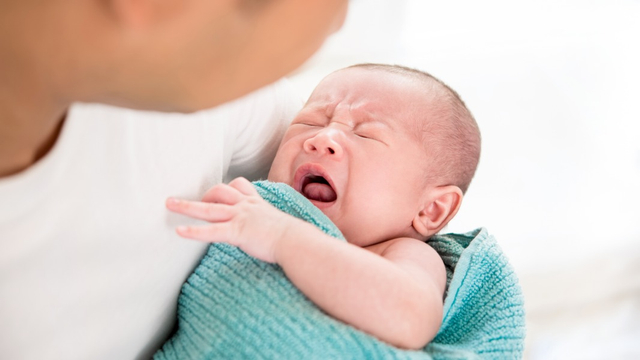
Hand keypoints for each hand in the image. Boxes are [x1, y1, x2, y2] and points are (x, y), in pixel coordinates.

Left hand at [166, 177, 300, 262]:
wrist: (296, 241)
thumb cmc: (293, 237)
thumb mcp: (279, 223)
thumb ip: (268, 223)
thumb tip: (270, 231)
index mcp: (257, 203)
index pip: (240, 186)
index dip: (227, 189)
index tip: (217, 194)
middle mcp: (246, 206)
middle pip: (219, 191)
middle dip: (202, 195)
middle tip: (188, 202)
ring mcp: (241, 217)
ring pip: (209, 207)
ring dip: (187, 206)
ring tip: (169, 204)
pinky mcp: (237, 231)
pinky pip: (212, 230)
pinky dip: (194, 231)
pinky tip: (179, 232)